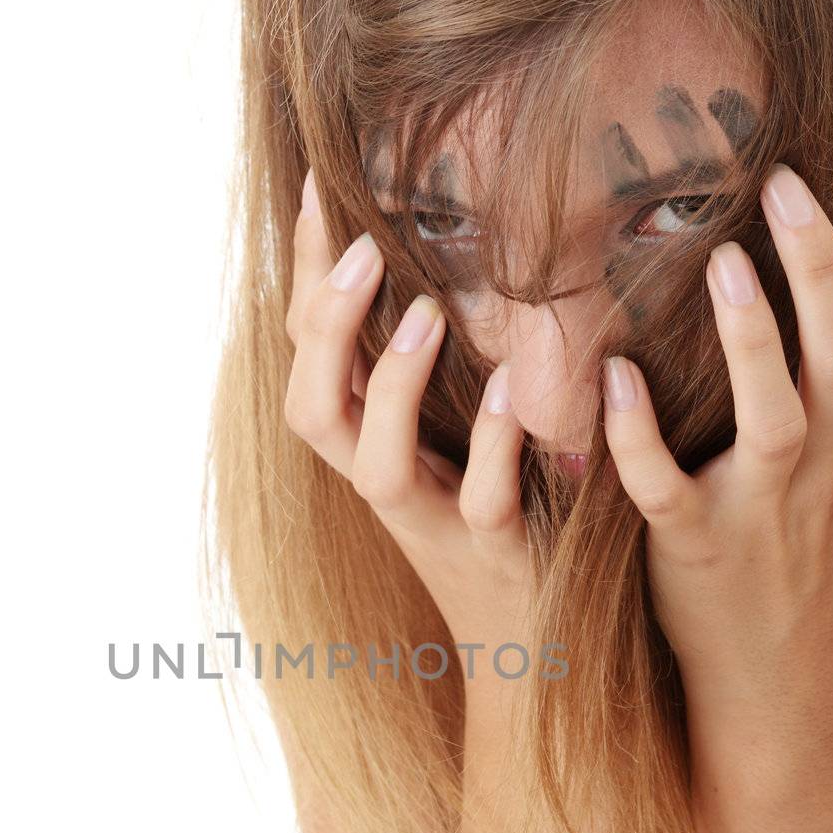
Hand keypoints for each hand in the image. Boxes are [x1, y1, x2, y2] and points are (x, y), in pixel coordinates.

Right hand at [283, 170, 532, 659]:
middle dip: (327, 328)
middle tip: (361, 247)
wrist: (528, 642)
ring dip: (393, 387)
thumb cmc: (493, 514)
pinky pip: (484, 501)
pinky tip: (516, 386)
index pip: (308, 356)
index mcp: (365, 445)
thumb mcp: (448, 434)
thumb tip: (431, 254)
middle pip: (312, 409)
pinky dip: (495, 445)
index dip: (304, 280)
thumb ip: (430, 366)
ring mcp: (435, 523)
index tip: (319, 190)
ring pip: (379, 466)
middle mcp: (383, 483)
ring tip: (425, 313)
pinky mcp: (498, 552)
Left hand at [600, 111, 832, 734]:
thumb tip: (831, 266)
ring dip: (754, 338)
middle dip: (824, 259)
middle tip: (787, 176)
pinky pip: (668, 491)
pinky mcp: (699, 550)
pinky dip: (642, 438)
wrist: (792, 678)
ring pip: (776, 414)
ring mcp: (769, 509)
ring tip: (724, 257)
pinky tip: (616, 380)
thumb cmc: (817, 553)